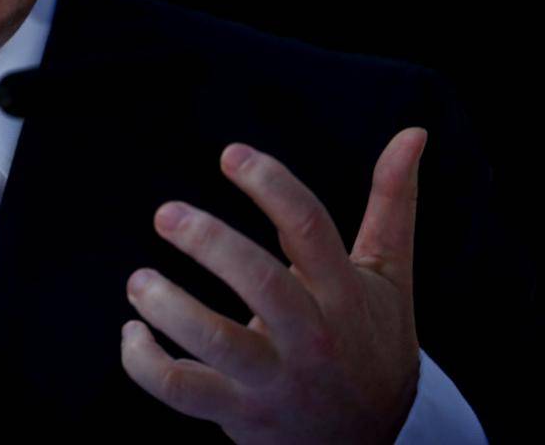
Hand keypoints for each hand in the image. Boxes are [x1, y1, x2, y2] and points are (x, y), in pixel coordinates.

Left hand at [120, 128, 426, 443]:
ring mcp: (274, 379)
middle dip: (212, 245)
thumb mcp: (388, 275)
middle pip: (264, 285)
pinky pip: (183, 391)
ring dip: (169, 308)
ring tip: (138, 279)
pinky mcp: (240, 414)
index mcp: (343, 293)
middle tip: (165, 213)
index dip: (272, 186)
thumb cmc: (371, 340)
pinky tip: (132, 332)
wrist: (375, 441)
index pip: (311, 230)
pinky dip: (144, 364)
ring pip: (217, 344)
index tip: (230, 154)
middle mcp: (311, 337)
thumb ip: (393, 203)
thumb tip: (412, 131)